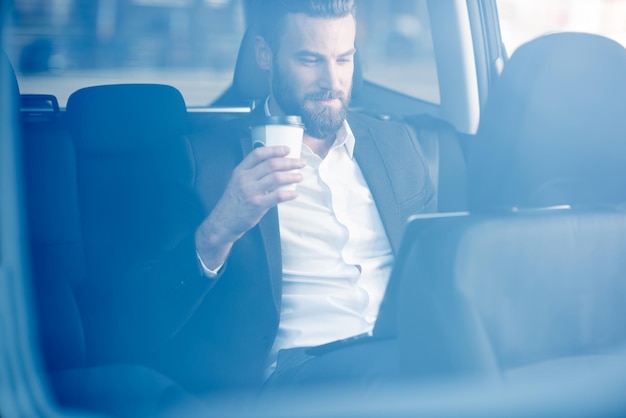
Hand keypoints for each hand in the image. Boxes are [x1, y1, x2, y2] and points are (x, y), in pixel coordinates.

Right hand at [195, 145, 304, 268]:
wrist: (223, 222)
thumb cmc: (233, 203)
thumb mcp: (237, 183)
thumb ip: (252, 174)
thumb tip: (275, 168)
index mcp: (240, 171)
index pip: (258, 154)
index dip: (274, 150)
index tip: (287, 149)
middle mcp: (245, 179)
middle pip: (271, 164)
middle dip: (289, 162)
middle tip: (300, 163)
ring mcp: (251, 192)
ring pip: (276, 178)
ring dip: (291, 176)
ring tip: (299, 176)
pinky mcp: (257, 205)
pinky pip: (277, 196)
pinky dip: (288, 194)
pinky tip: (294, 194)